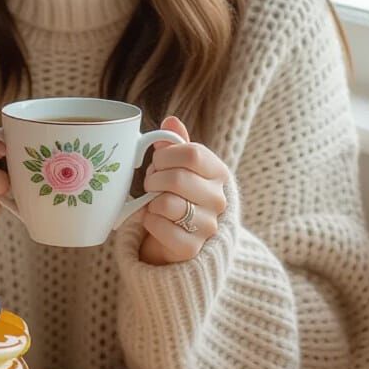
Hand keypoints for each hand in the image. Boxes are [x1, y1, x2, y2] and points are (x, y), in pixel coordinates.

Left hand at [139, 116, 228, 265]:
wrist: (181, 235)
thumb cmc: (179, 193)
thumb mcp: (181, 165)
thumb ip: (176, 143)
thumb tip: (170, 121)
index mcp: (219, 173)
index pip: (192, 154)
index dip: (166, 155)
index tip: (159, 161)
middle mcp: (219, 199)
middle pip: (177, 178)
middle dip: (154, 178)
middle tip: (152, 183)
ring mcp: (208, 225)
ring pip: (166, 203)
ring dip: (150, 200)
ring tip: (154, 201)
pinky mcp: (192, 247)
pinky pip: (159, 226)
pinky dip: (148, 221)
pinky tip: (154, 219)